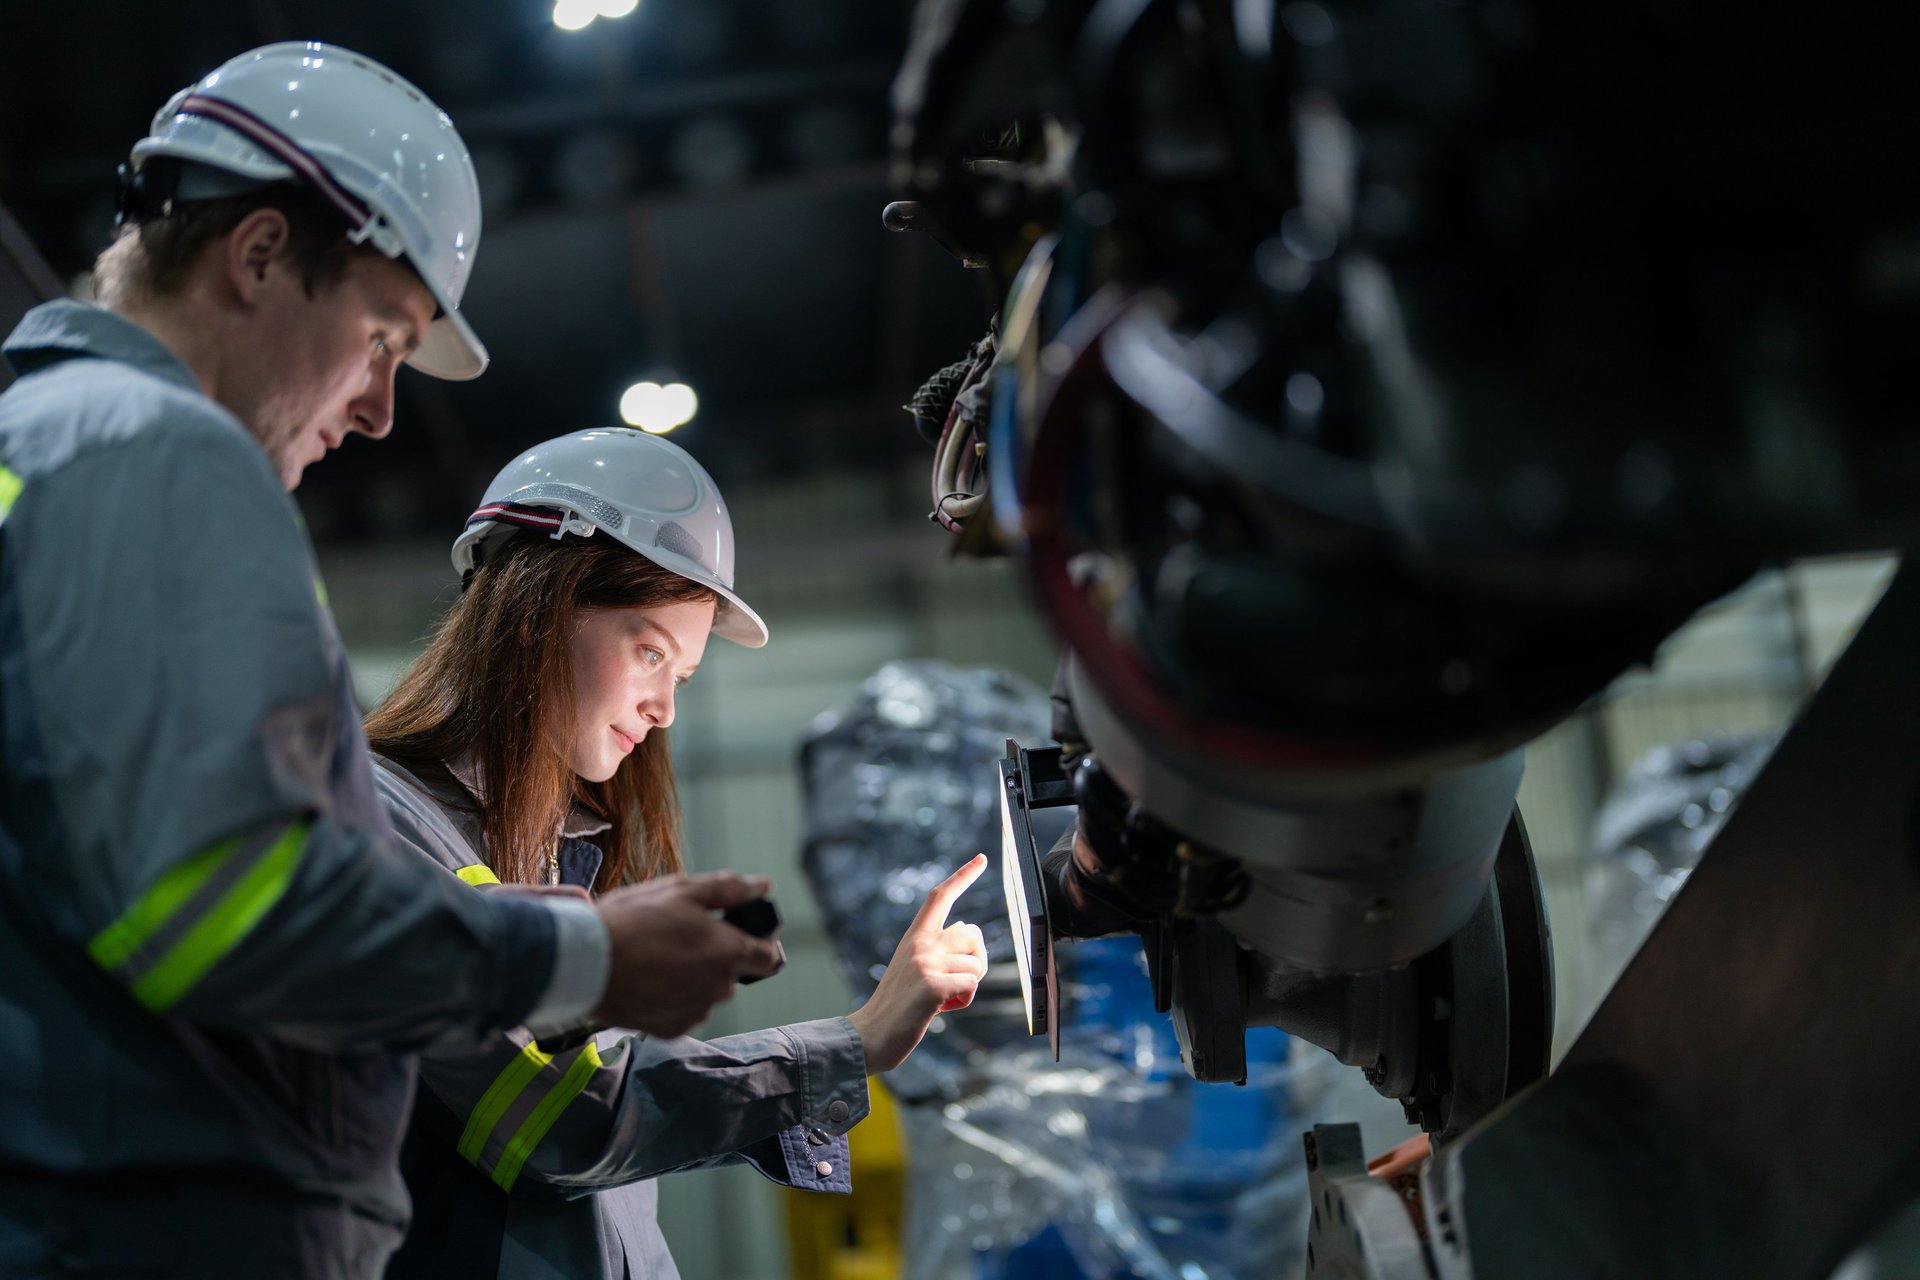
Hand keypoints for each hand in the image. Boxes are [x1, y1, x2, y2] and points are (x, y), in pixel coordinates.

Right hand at [591, 871, 784, 1037]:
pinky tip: (647, 979)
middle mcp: (719, 988)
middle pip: (731, 972)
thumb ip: (729, 889)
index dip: (760, 942)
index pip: (769, 957)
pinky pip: (683, 1010)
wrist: (583, 963)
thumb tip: (764, 885)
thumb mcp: (682, 890)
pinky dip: (672, 997)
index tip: (741, 932)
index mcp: (728, 953)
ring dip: (692, 977)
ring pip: (706, 992)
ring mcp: (695, 1012)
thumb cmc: (633, 921)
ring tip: (656, 957)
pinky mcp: (670, 1029)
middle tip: (678, 936)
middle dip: (715, 956)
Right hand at [848, 854, 989, 1073]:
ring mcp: (926, 962)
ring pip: (976, 962)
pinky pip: (971, 984)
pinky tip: (941, 1008)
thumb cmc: (898, 1006)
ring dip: (968, 984)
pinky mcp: (933, 985)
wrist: (870, 1035)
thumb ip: (937, 948)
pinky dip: (964, 1000)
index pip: (940, 897)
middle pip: (973, 933)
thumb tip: (970, 931)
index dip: (963, 875)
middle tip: (954, 981)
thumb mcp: (913, 967)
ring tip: (941, 997)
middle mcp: (920, 943)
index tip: (981, 858)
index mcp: (913, 936)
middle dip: (975, 959)